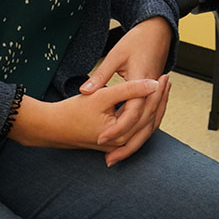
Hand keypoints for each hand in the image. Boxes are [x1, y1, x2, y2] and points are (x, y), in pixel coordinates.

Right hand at [9, 77, 168, 166]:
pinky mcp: (113, 141)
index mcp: (122, 133)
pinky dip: (144, 115)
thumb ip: (129, 90)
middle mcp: (122, 142)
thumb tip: (153, 83)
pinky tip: (146, 100)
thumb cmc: (73, 111)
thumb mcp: (103, 96)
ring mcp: (118, 144)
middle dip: (160, 100)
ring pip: (144, 126)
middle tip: (167, 80)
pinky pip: (135, 128)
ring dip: (154, 108)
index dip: (158, 92)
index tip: (164, 75)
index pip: (149, 111)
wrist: (50, 128)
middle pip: (151, 121)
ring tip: (161, 88)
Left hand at [77, 17, 173, 164]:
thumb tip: (85, 91)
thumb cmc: (137, 40)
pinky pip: (149, 118)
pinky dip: (139, 131)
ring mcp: (155, 93)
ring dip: (134, 142)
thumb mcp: (115, 55)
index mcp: (144, 81)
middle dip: (126, 145)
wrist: (158, 31)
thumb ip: (101, 76)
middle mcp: (151, 91)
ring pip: (149, 125)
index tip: (100, 139)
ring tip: (116, 156)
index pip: (132, 112)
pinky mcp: (154, 95)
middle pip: (144, 125)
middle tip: (109, 159)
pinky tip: (127, 139)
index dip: (116, 128)